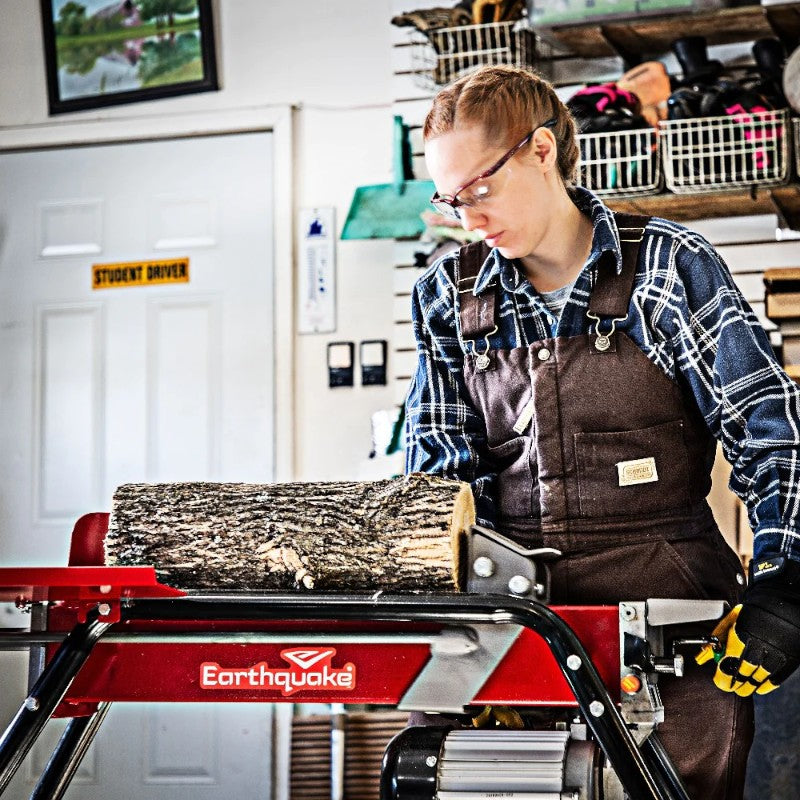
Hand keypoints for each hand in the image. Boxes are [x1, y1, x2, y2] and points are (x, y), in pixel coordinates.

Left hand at [697, 556, 799, 695]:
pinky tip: (759, 687)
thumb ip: (719, 637)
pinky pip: (776, 678)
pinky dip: (766, 685)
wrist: (782, 602)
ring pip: (759, 679)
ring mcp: (775, 654)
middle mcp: (758, 646)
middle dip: (734, 683)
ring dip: (749, 687)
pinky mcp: (789, 659)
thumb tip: (707, 653)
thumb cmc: (753, 610)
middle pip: (743, 674)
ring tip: (742, 688)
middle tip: (729, 686)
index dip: (723, 676)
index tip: (719, 681)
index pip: (729, 664)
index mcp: (740, 635)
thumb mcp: (732, 619)